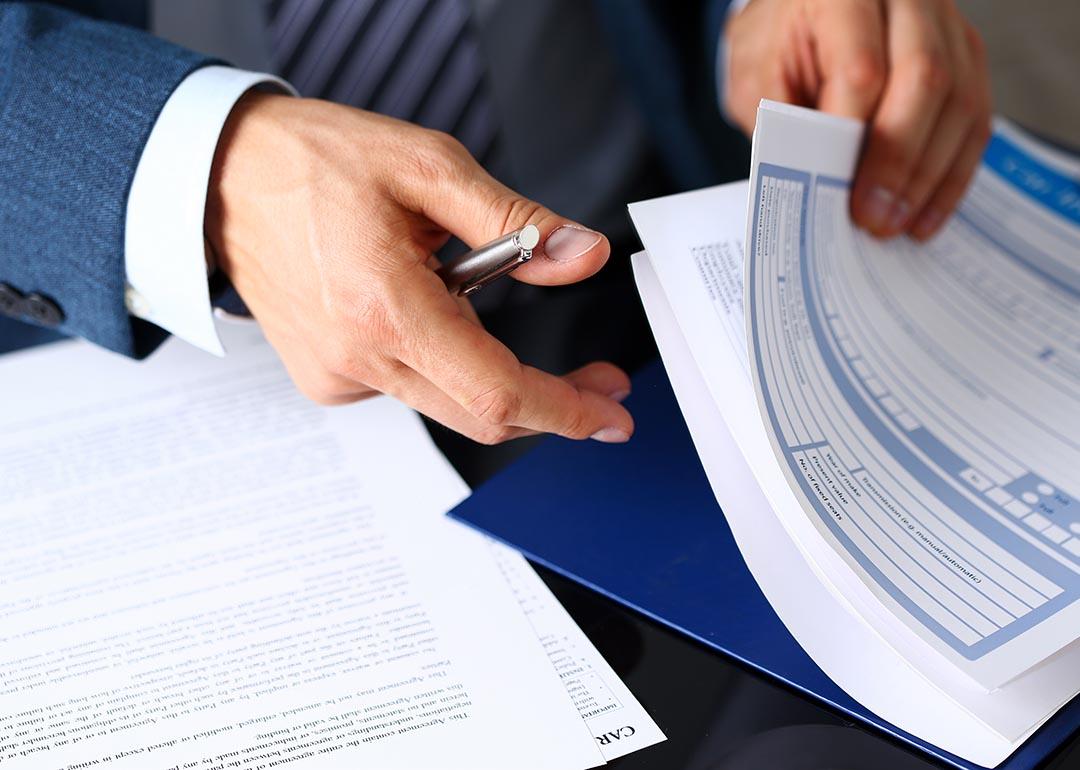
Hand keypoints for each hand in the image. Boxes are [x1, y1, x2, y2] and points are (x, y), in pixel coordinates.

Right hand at [205, 93, 632, 444]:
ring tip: (450, 277)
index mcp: (385, 308)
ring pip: (448, 401)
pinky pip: (409, 387)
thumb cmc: (317, 163)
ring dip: (487, 365)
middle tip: (597, 380)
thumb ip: (516, 222)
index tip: (610, 416)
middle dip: (550, 403)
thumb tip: (583, 258)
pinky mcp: (326, 381)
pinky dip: (438, 357)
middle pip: (480, 414)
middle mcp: (356, 359)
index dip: (565, 410)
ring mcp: (336, 378)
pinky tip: (411, 302)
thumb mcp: (429, 166)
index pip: (496, 392)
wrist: (223, 179)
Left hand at [725, 0, 990, 239]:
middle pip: (925, 79)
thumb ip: (782, 123)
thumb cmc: (777, 46)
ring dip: (930, 175)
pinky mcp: (966, 54)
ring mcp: (945, 23)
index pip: (862, 68)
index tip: (839, 193)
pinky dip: (952, 172)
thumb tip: (816, 187)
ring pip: (960, 100)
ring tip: (898, 226)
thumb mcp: (756, 78)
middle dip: (900, 161)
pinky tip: (925, 213)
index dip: (854, 139)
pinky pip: (975, 117)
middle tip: (874, 220)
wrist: (802, 13)